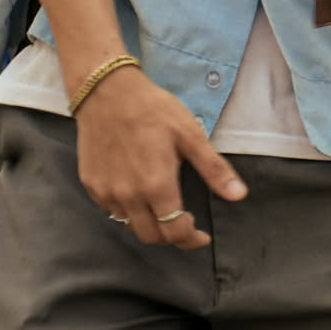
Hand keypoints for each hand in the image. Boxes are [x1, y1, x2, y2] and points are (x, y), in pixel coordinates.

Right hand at [76, 65, 243, 249]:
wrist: (106, 90)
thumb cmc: (152, 109)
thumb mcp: (190, 134)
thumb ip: (214, 169)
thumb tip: (239, 196)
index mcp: (156, 186)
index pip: (175, 233)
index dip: (191, 239)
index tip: (201, 234)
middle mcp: (129, 196)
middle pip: (151, 237)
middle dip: (171, 236)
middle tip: (183, 222)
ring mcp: (106, 191)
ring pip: (129, 225)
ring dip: (148, 224)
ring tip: (160, 207)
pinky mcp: (91, 184)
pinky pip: (110, 209)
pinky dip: (127, 210)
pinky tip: (136, 192)